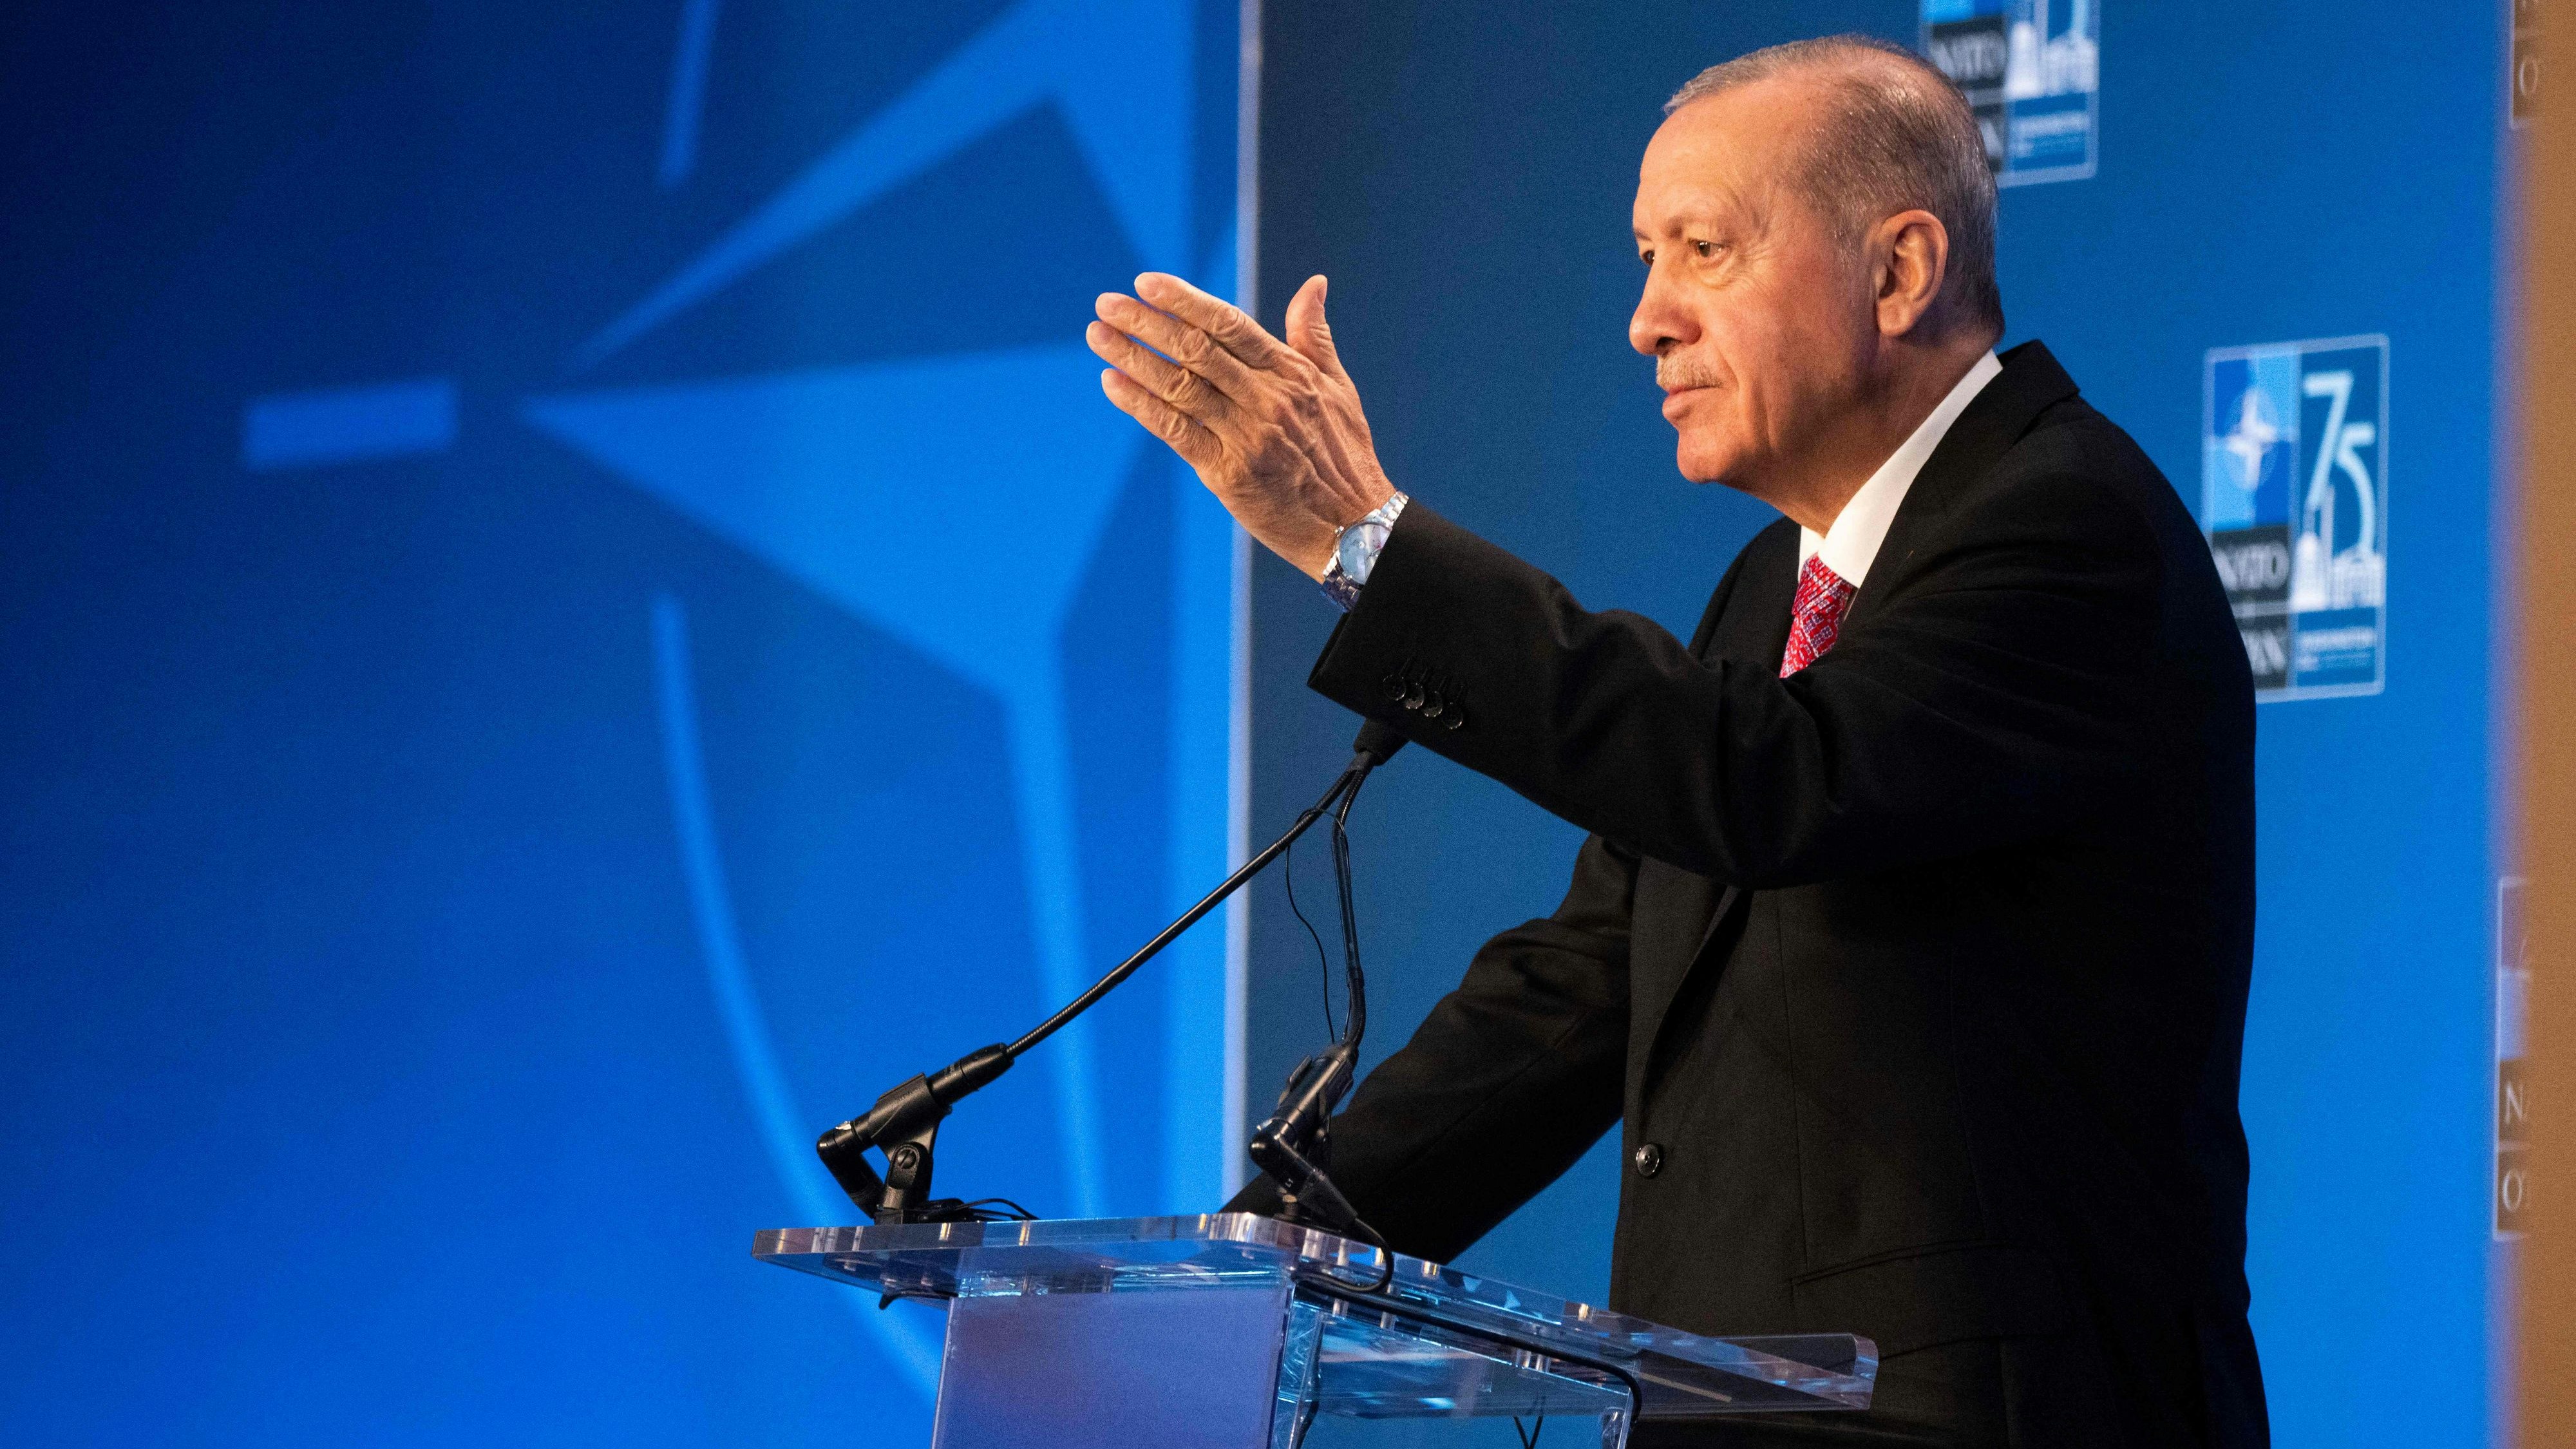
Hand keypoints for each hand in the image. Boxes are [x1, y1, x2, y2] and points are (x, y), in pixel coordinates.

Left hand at [1089, 272, 1395, 579]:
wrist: (1354, 529)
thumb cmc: (1344, 456)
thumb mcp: (1338, 387)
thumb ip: (1314, 335)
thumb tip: (1314, 282)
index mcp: (1291, 373)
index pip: (1229, 324)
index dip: (1185, 300)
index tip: (1147, 282)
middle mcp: (1267, 399)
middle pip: (1196, 350)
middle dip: (1146, 323)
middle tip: (1106, 303)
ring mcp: (1246, 436)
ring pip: (1179, 387)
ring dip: (1133, 358)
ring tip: (1098, 336)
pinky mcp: (1227, 474)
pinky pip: (1176, 431)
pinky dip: (1141, 406)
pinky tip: (1112, 383)